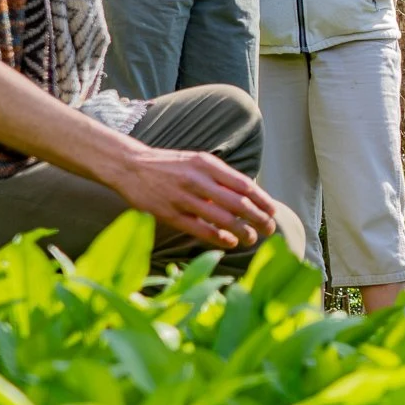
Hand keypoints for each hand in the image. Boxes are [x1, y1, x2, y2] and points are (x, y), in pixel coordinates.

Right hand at [109, 146, 277, 248]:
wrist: (131, 166)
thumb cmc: (170, 166)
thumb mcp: (197, 161)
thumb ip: (220, 177)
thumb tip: (250, 195)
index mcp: (207, 164)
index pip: (244, 184)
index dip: (262, 200)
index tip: (273, 211)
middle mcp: (197, 179)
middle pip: (238, 203)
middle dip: (258, 218)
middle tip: (269, 229)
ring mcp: (183, 197)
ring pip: (222, 219)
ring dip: (242, 231)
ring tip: (251, 239)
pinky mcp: (170, 214)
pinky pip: (200, 230)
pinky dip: (219, 238)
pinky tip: (230, 242)